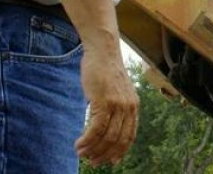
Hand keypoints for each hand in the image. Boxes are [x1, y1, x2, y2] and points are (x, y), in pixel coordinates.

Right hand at [75, 49, 138, 164]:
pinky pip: (96, 129)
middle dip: (105, 154)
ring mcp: (117, 104)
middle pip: (118, 140)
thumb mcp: (117, 91)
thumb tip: (108, 125)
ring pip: (107, 137)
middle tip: (93, 161)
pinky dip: (87, 140)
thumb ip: (117, 107)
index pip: (130, 136)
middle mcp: (129, 107)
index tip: (111, 161)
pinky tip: (78, 144)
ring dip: (93, 149)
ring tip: (82, 154)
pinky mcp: (104, 101)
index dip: (120, 151)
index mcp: (133, 106)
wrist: (103, 51)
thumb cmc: (106, 70)